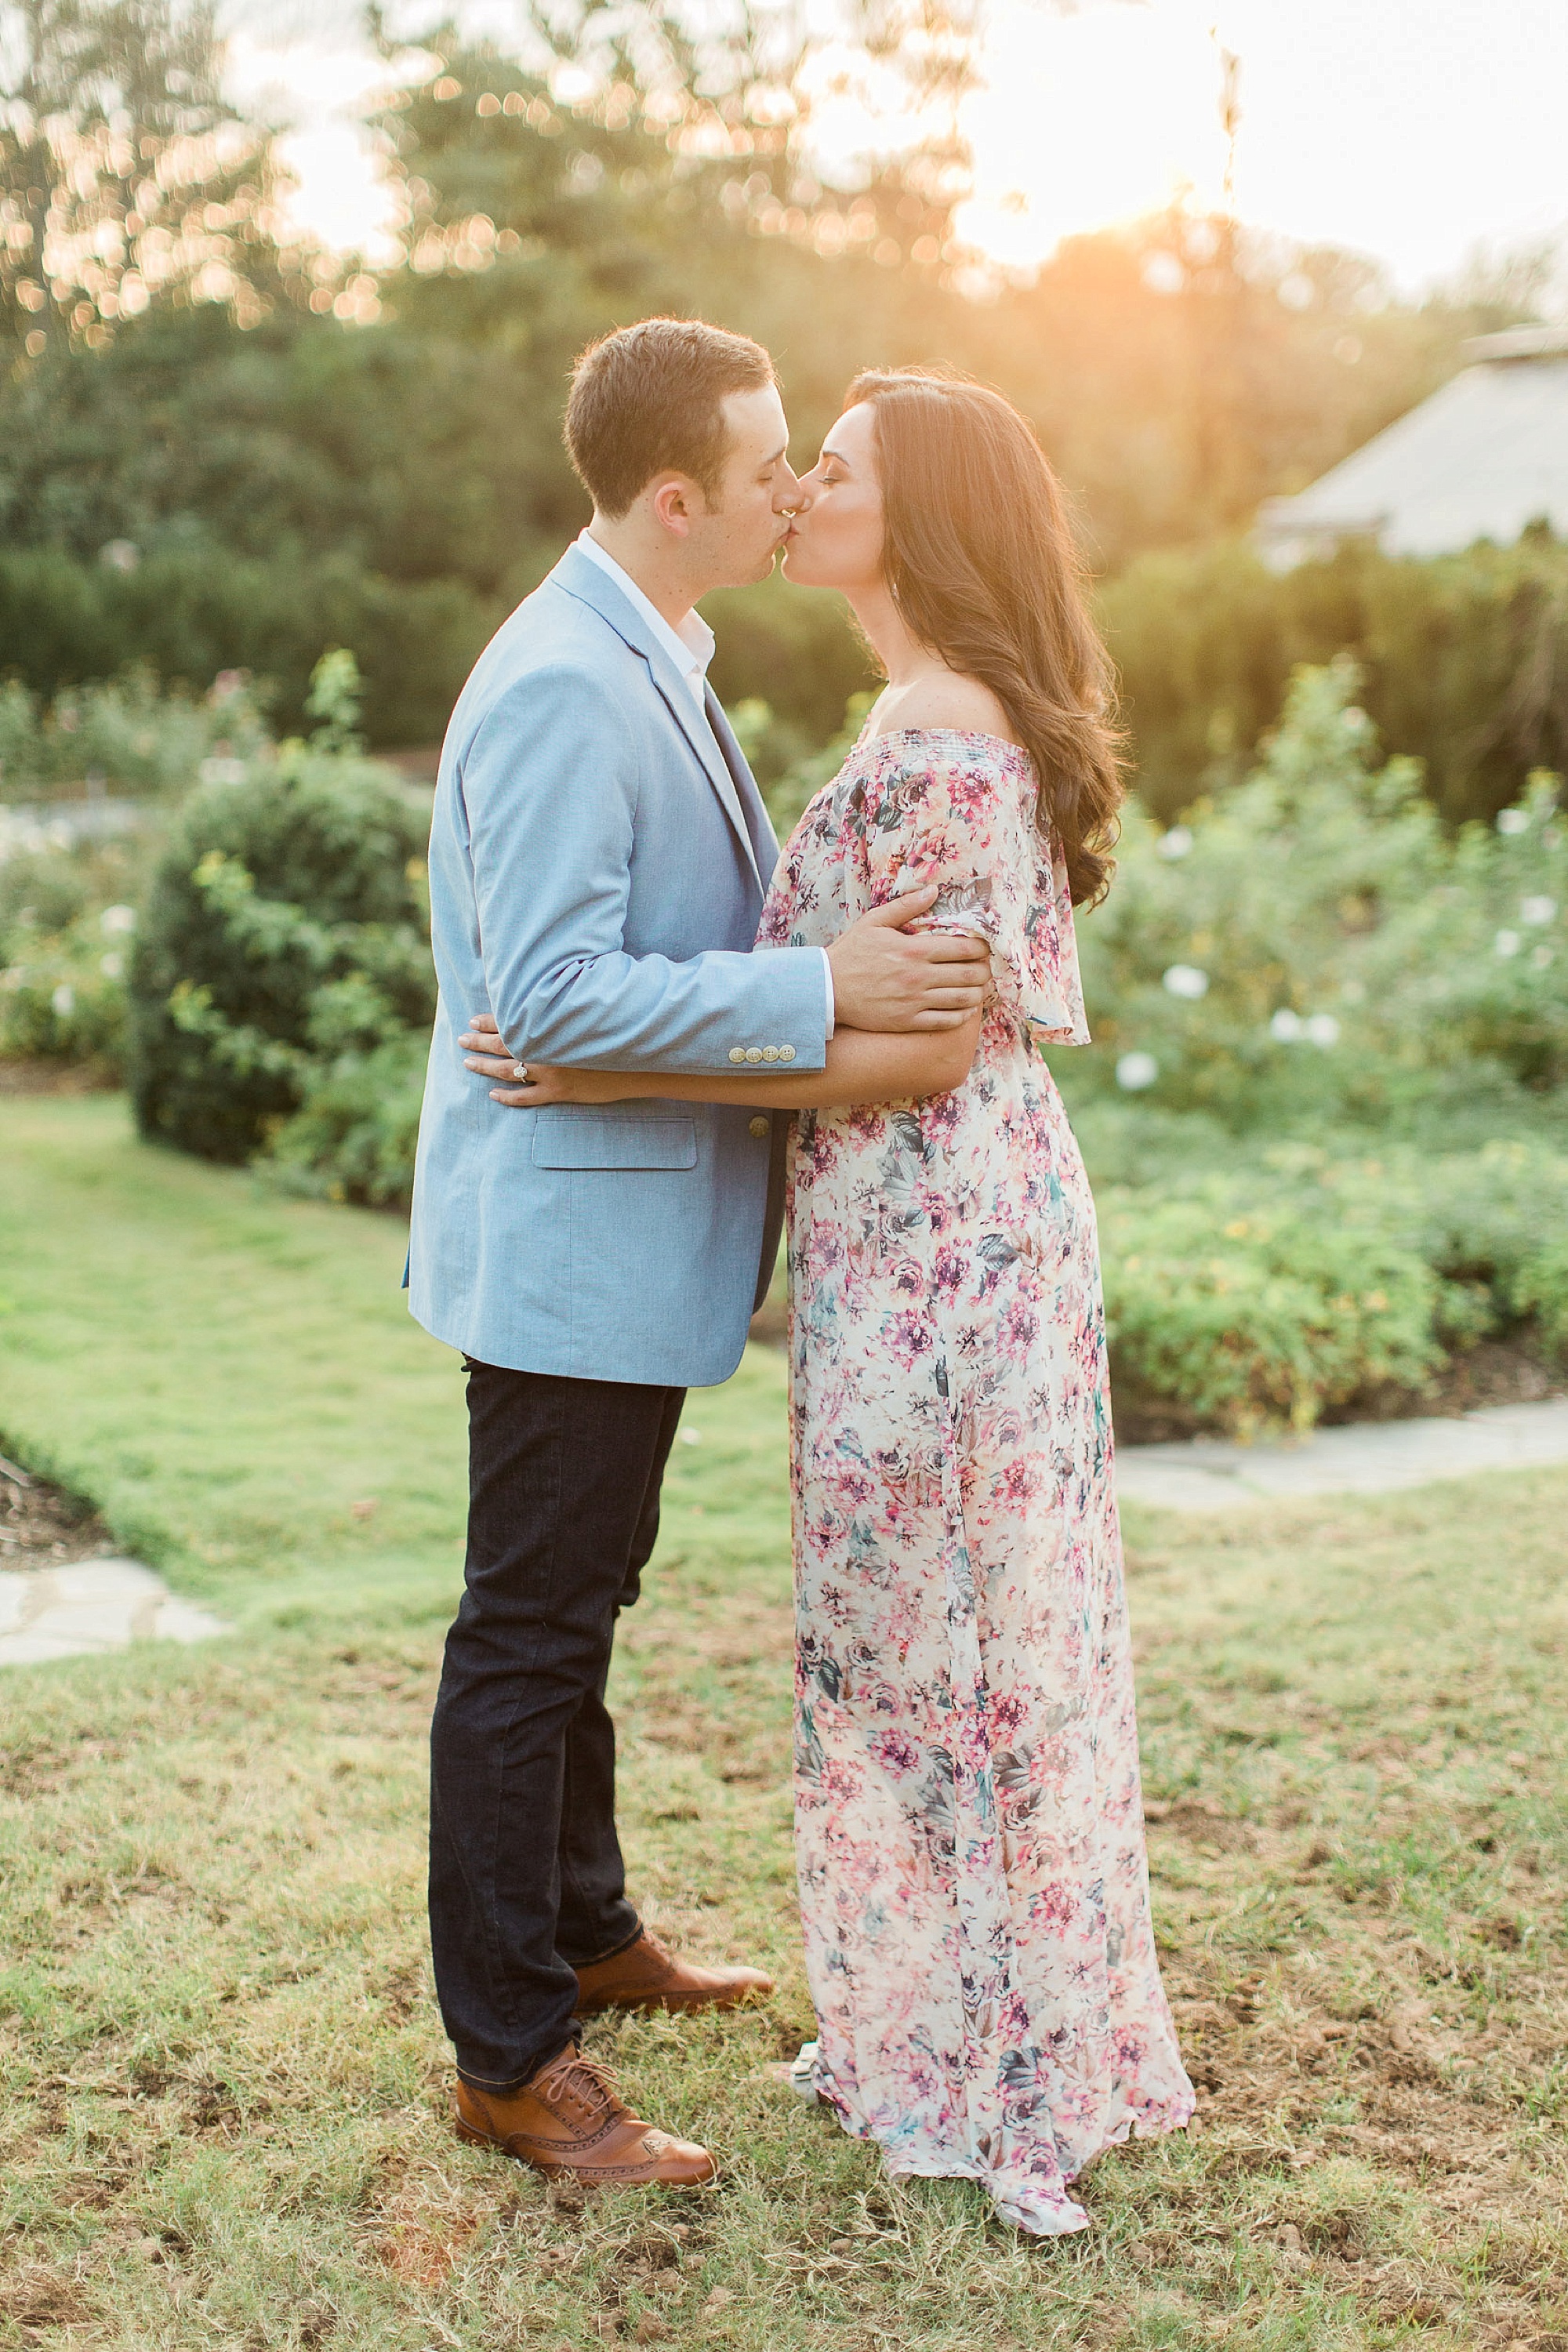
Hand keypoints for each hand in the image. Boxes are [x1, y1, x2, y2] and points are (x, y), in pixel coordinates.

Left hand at [458, 1018, 624, 1105]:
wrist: (637, 1061)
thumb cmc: (615, 1030)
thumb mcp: (587, 1012)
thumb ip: (564, 1007)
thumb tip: (548, 998)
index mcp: (550, 1026)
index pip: (510, 1021)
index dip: (489, 1020)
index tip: (473, 1020)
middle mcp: (545, 1048)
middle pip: (502, 1045)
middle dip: (479, 1041)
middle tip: (461, 1039)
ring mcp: (550, 1072)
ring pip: (508, 1071)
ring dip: (485, 1067)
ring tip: (468, 1063)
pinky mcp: (559, 1092)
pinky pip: (526, 1097)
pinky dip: (508, 1098)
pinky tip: (493, 1096)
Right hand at [827, 887, 991, 1031]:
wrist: (826, 989)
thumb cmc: (850, 953)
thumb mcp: (873, 922)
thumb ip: (906, 906)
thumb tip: (933, 890)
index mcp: (913, 950)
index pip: (963, 948)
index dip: (981, 948)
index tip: (983, 948)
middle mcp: (918, 977)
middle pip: (969, 974)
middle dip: (984, 970)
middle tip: (985, 968)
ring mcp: (914, 1001)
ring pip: (962, 999)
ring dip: (977, 993)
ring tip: (978, 987)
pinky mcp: (908, 1021)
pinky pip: (946, 1021)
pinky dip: (962, 1015)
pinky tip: (965, 1008)